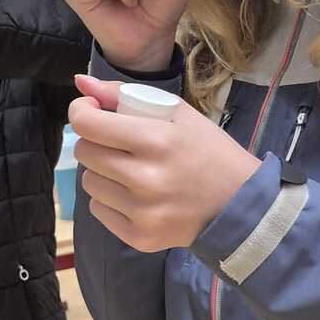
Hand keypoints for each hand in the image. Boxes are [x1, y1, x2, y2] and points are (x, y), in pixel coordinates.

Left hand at [69, 75, 259, 251]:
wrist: (240, 205)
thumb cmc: (209, 152)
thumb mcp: (178, 113)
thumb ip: (123, 94)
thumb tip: (80, 82)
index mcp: (155, 140)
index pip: (87, 124)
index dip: (81, 112)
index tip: (92, 112)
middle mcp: (144, 178)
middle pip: (84, 153)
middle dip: (95, 142)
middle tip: (118, 143)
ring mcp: (141, 211)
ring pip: (89, 183)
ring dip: (102, 172)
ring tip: (131, 170)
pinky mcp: (139, 237)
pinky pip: (98, 211)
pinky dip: (110, 200)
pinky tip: (136, 196)